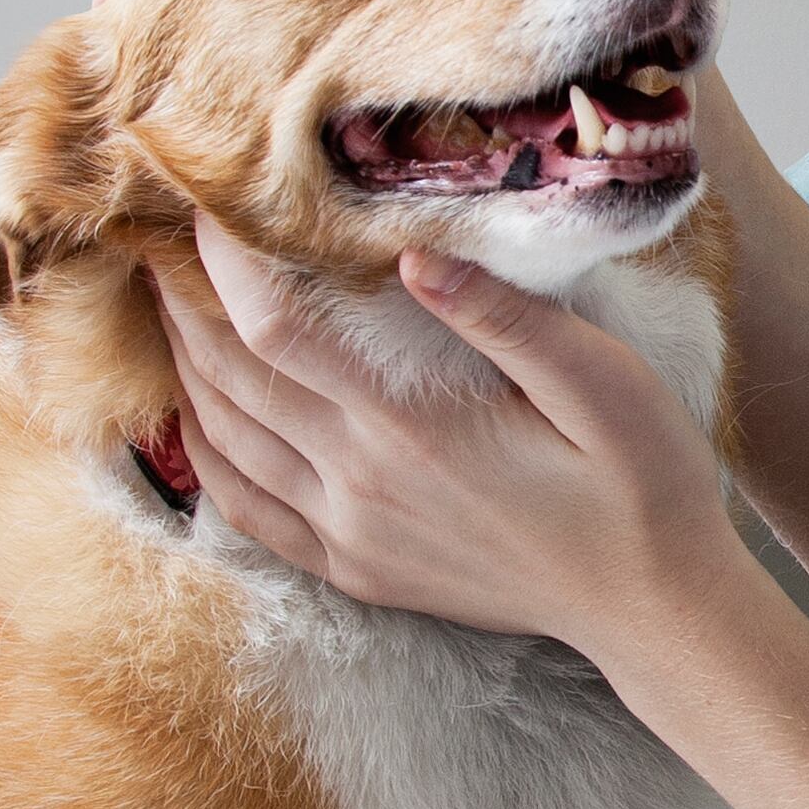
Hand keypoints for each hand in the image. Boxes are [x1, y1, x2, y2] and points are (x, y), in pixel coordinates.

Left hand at [152, 225, 744, 664]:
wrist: (652, 607)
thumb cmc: (641, 483)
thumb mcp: (603, 381)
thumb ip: (503, 316)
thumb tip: (412, 252)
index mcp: (411, 428)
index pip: (274, 328)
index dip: (223, 262)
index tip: (201, 202)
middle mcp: (360, 486)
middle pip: (229, 380)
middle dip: (184, 304)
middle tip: (156, 238)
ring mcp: (351, 536)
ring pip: (224, 445)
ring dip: (184, 371)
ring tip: (167, 306)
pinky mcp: (358, 571)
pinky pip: (248, 512)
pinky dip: (205, 457)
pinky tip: (197, 414)